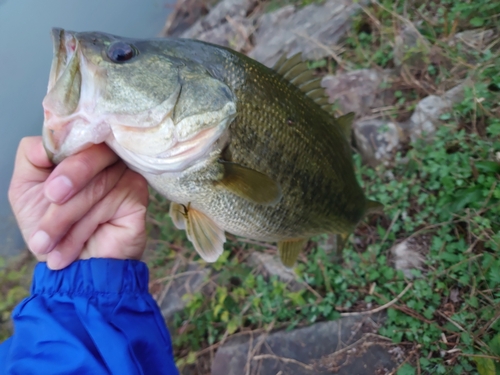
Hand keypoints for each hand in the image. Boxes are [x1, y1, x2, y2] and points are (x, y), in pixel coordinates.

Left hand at [8, 136, 148, 269]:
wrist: (75, 269)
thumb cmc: (52, 230)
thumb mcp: (25, 189)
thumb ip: (31, 156)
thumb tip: (50, 136)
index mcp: (80, 151)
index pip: (76, 132)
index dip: (61, 150)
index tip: (47, 182)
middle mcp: (107, 158)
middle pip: (90, 152)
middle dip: (66, 182)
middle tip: (49, 201)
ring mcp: (126, 174)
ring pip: (96, 181)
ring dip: (66, 216)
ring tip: (48, 243)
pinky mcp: (138, 194)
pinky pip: (111, 199)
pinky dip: (85, 226)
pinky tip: (73, 246)